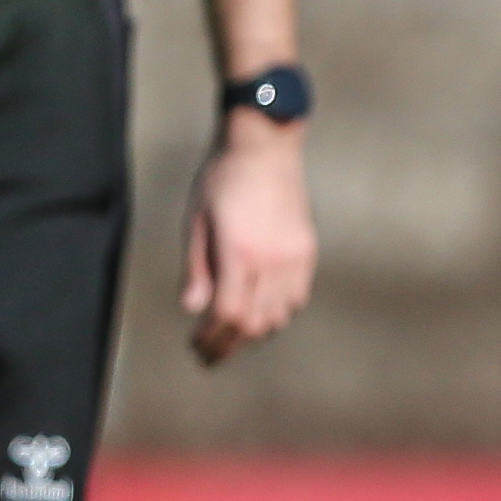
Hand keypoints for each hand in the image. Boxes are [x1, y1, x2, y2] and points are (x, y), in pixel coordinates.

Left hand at [182, 117, 316, 364]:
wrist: (265, 148)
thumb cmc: (223, 179)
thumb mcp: (197, 222)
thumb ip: (197, 268)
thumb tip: (193, 309)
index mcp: (240, 253)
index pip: (229, 315)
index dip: (213, 339)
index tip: (197, 347)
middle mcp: (273, 260)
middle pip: (257, 323)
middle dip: (232, 344)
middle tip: (211, 352)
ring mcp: (295, 256)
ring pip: (281, 315)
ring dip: (256, 330)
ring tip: (234, 333)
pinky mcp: (307, 250)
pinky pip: (298, 296)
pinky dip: (279, 311)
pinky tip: (262, 309)